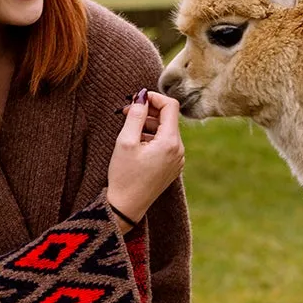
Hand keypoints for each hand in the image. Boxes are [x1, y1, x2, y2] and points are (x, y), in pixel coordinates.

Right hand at [107, 89, 184, 224]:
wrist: (126, 207)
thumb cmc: (124, 175)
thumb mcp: (125, 141)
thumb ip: (135, 115)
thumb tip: (142, 95)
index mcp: (170, 143)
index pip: (170, 106)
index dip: (153, 97)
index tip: (136, 98)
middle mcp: (179, 150)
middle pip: (169, 118)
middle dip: (148, 111)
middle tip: (125, 111)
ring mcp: (178, 160)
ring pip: (167, 131)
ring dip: (149, 124)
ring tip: (128, 128)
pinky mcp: (172, 167)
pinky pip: (166, 144)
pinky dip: (152, 137)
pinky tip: (136, 143)